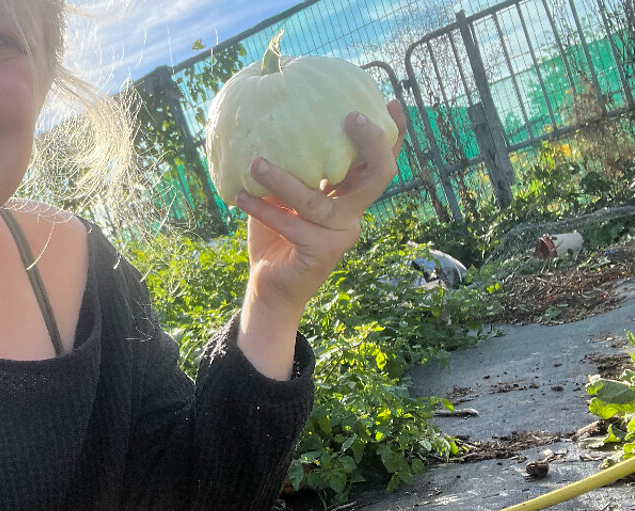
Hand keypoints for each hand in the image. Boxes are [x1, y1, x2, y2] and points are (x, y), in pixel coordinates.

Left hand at [234, 99, 407, 318]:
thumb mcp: (286, 194)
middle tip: (349, 118)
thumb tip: (274, 123)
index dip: (392, 134)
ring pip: (316, 199)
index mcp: (349, 195)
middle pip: (378, 175)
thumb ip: (293, 167)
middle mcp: (353, 213)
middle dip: (370, 143)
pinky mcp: (323, 252)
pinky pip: (291, 224)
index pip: (378, 162)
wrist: (270, 285)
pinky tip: (241, 197)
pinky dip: (263, 209)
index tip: (393, 101)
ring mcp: (342, 234)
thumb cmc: (277, 233)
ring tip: (255, 163)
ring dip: (282, 179)